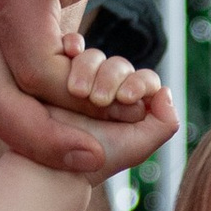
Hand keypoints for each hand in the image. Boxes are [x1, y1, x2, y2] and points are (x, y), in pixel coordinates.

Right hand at [45, 41, 179, 179]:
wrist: (44, 165)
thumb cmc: (90, 159)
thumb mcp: (137, 146)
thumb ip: (163, 123)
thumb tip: (165, 91)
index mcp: (128, 107)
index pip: (144, 81)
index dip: (139, 83)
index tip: (127, 97)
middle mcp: (105, 93)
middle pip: (119, 65)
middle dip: (112, 77)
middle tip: (99, 99)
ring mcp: (78, 82)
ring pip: (94, 57)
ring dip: (89, 66)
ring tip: (77, 90)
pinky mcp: (53, 72)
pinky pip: (66, 48)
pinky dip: (70, 45)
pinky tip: (67, 52)